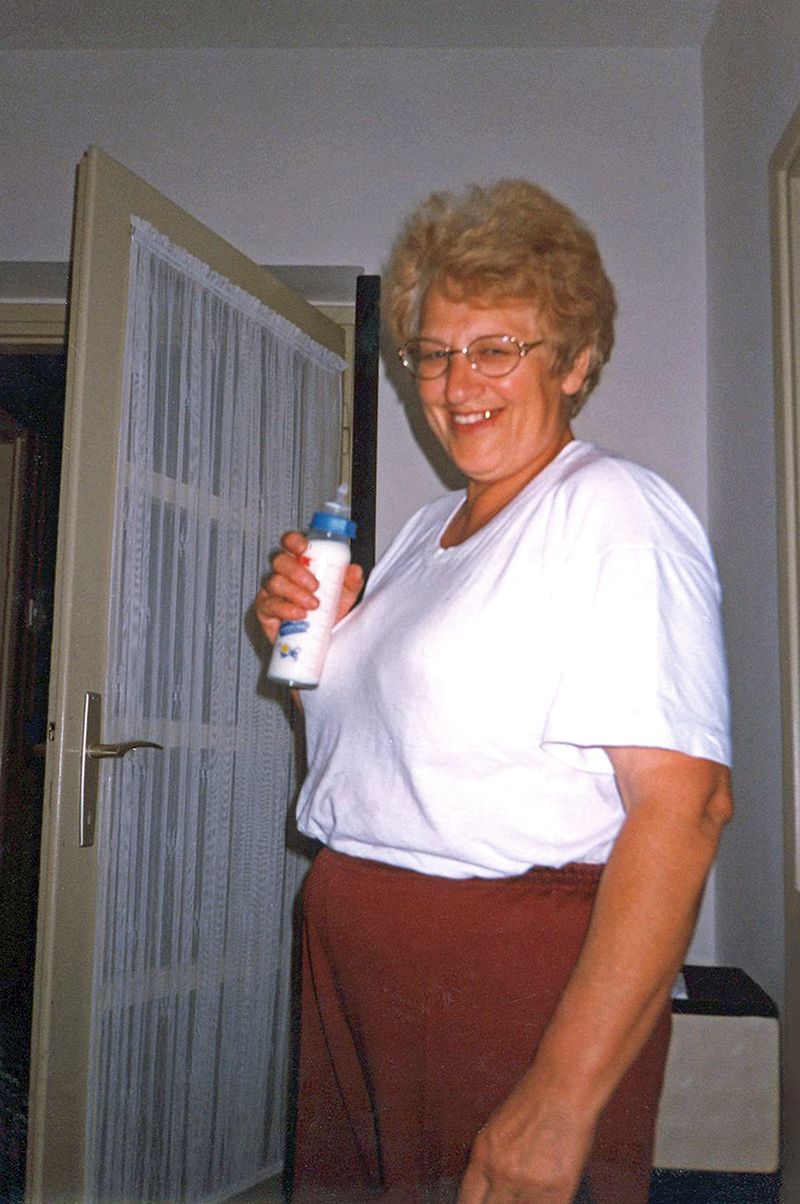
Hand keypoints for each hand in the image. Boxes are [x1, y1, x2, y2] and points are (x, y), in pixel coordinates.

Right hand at [255, 530, 363, 644]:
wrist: (321, 642)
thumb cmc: (327, 614)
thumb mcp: (344, 596)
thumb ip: (351, 582)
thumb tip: (355, 570)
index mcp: (300, 564)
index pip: (290, 543)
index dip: (293, 541)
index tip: (304, 548)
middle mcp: (283, 574)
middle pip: (280, 561)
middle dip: (298, 571)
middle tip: (315, 586)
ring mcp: (271, 592)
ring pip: (275, 582)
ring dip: (295, 592)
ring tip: (313, 605)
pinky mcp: (265, 610)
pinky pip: (270, 605)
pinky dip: (287, 609)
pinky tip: (300, 615)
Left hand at [457, 1074, 594, 1203]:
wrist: (564, 1088)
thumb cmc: (533, 1101)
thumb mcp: (497, 1129)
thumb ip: (489, 1161)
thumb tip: (488, 1189)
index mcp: (483, 1155)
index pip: (468, 1201)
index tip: (484, 1203)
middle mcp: (501, 1173)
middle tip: (507, 1196)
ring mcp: (528, 1184)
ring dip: (522, 1202)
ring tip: (529, 1187)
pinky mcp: (557, 1190)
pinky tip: (546, 1193)